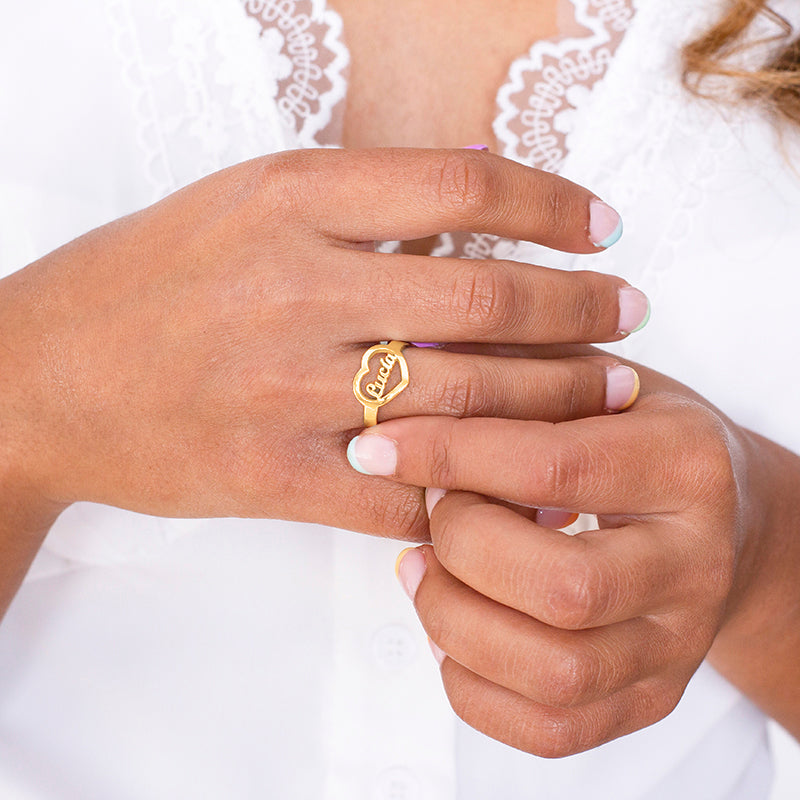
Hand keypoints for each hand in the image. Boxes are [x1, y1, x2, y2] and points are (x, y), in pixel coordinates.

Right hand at [0, 149, 644, 560]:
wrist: (40, 376)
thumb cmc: (148, 282)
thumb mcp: (243, 202)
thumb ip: (357, 197)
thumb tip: (476, 191)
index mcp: (287, 201)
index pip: (464, 185)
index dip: (553, 205)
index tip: (603, 227)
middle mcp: (292, 289)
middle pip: (486, 300)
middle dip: (581, 311)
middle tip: (631, 316)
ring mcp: (281, 391)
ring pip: (461, 402)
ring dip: (555, 400)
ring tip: (610, 391)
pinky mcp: (269, 478)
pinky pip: (403, 496)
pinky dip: (474, 493)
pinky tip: (525, 485)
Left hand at [352, 354, 799, 753]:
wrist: (725, 520)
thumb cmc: (644, 441)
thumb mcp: (597, 380)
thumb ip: (518, 366)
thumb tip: (413, 357)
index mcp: (685, 464)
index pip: (550, 466)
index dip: (446, 455)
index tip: (376, 447)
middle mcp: (693, 562)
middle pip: (561, 586)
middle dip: (462, 547)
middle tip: (431, 512)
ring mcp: (677, 641)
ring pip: (554, 670)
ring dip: (456, 620)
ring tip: (425, 569)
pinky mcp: (650, 696)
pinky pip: (551, 728)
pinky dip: (474, 686)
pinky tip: (455, 629)